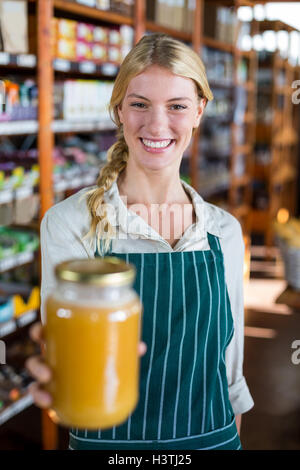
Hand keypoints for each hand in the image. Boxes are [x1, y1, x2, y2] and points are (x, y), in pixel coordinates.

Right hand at [25, 322, 146, 408]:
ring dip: (37, 381)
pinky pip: (41, 393)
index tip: (41, 333)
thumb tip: (140, 347)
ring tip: (48, 385)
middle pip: (37, 354)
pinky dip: (40, 397)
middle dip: (37, 361)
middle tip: (48, 370)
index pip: (46, 331)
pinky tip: (49, 401)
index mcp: (66, 339)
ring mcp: (53, 373)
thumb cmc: (105, 356)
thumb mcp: (114, 349)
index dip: (38, 331)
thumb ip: (125, 347)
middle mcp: (56, 355)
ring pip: (36, 374)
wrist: (103, 384)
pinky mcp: (55, 390)